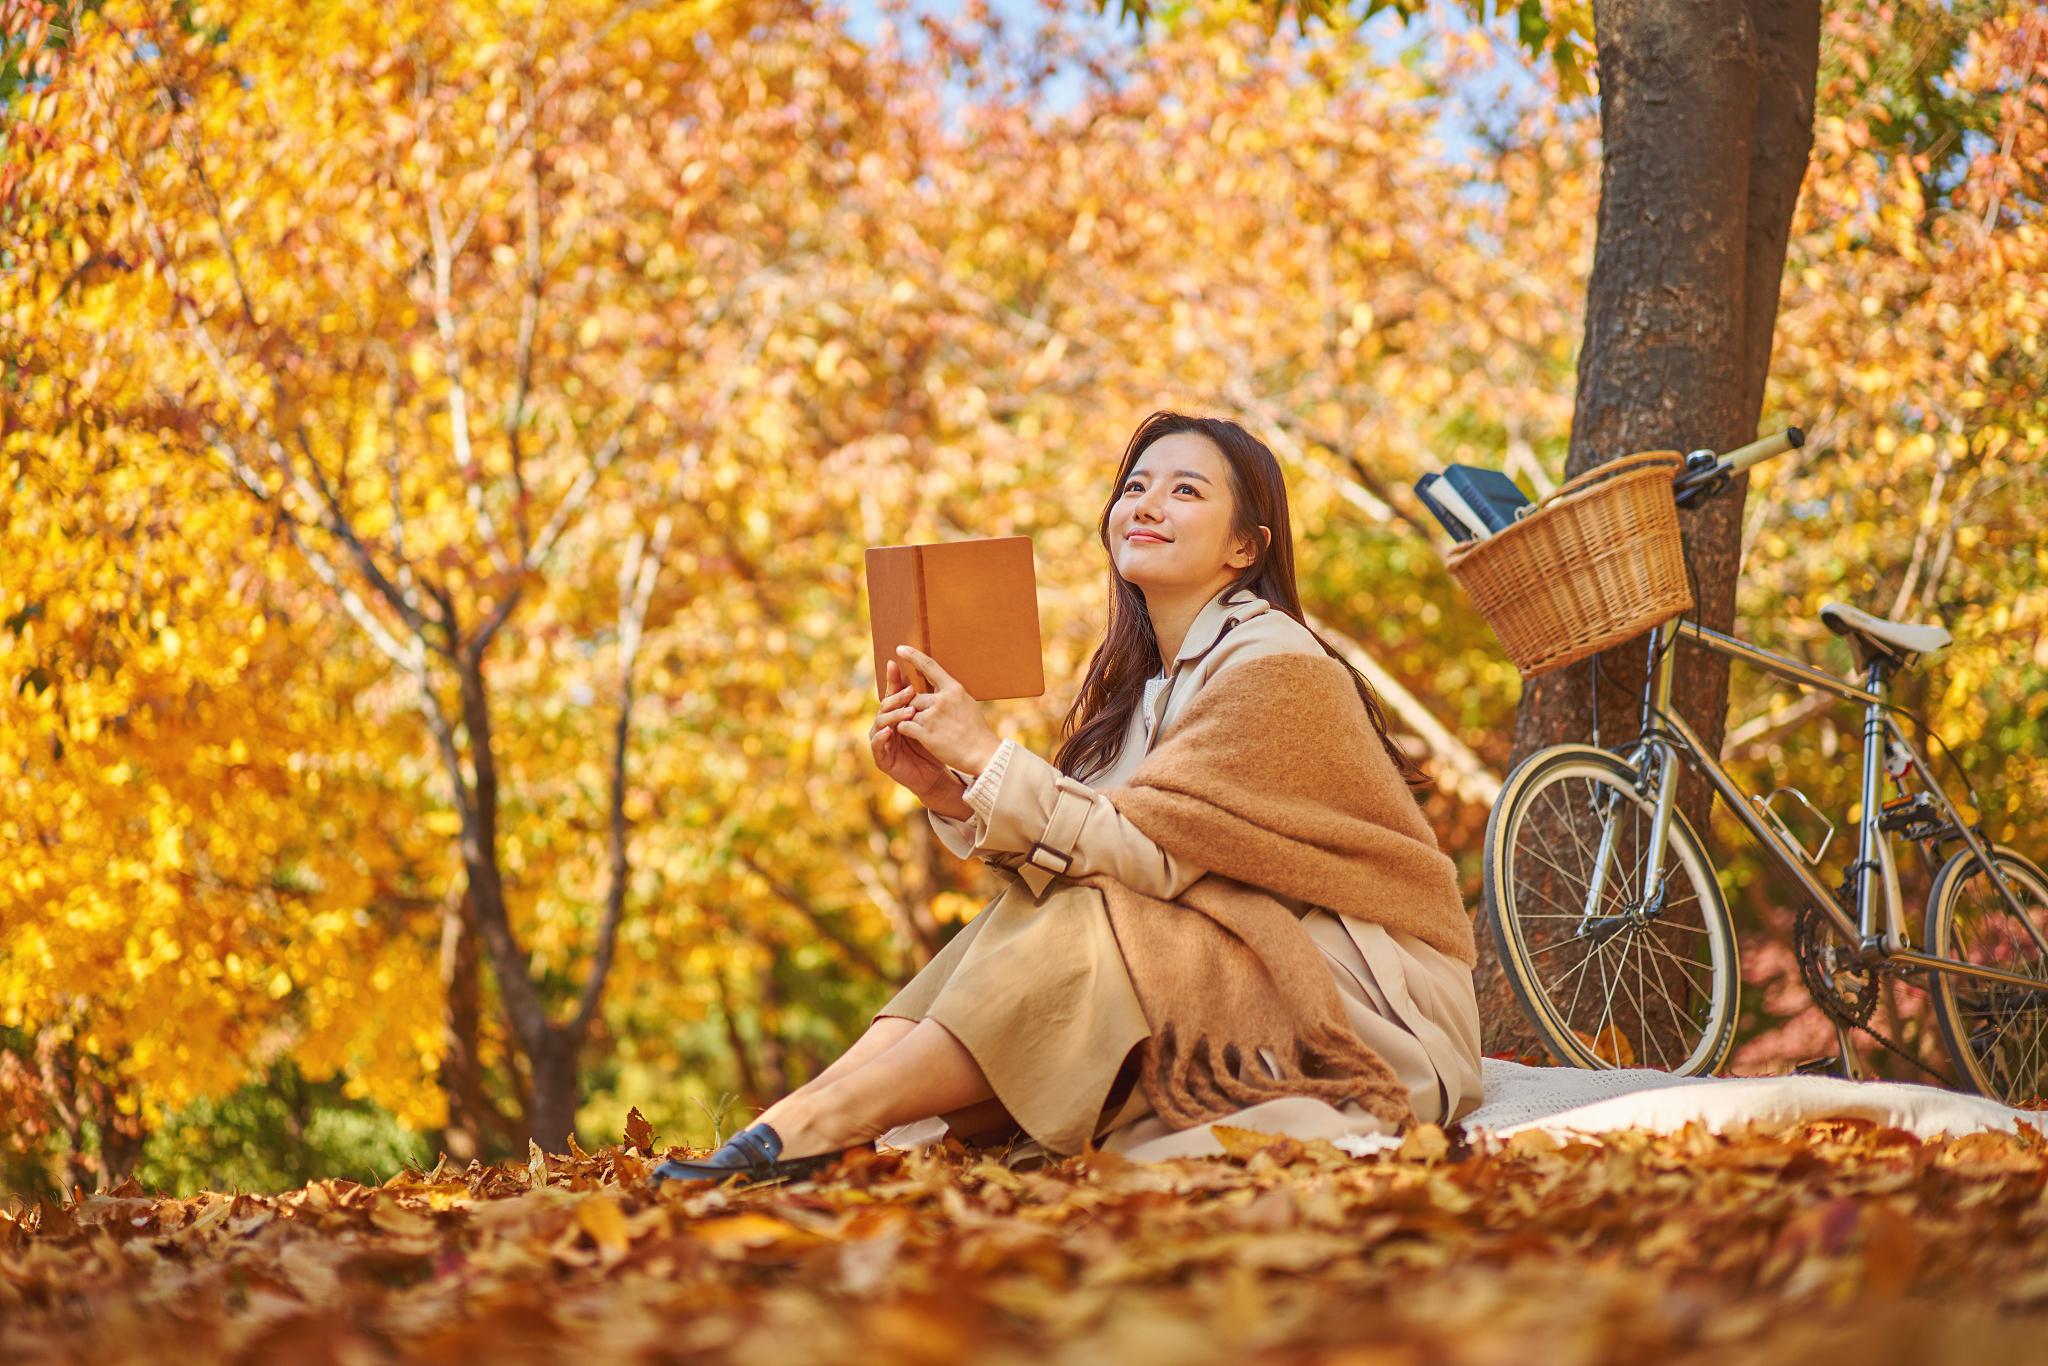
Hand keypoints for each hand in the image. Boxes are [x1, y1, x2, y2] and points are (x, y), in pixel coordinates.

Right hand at [870, 658, 954, 799]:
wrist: (934, 776)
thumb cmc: (933, 746)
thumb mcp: (931, 721)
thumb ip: (928, 701)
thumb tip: (935, 672)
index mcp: (897, 714)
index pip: (893, 693)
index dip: (892, 679)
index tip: (894, 662)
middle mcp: (886, 725)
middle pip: (885, 705)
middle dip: (896, 698)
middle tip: (910, 692)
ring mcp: (881, 741)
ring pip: (880, 722)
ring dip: (893, 716)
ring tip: (908, 713)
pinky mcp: (881, 758)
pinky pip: (877, 745)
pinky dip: (882, 737)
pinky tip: (889, 731)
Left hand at [888, 645, 1003, 776]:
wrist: (983, 754)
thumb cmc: (976, 731)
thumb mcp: (967, 704)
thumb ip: (950, 694)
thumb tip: (938, 685)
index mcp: (954, 689)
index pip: (929, 666)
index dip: (913, 656)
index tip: (900, 649)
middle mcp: (942, 700)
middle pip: (914, 696)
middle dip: (915, 707)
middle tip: (926, 720)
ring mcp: (933, 716)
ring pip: (908, 711)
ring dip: (912, 720)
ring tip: (927, 730)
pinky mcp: (926, 733)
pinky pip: (904, 726)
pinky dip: (906, 730)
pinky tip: (917, 736)